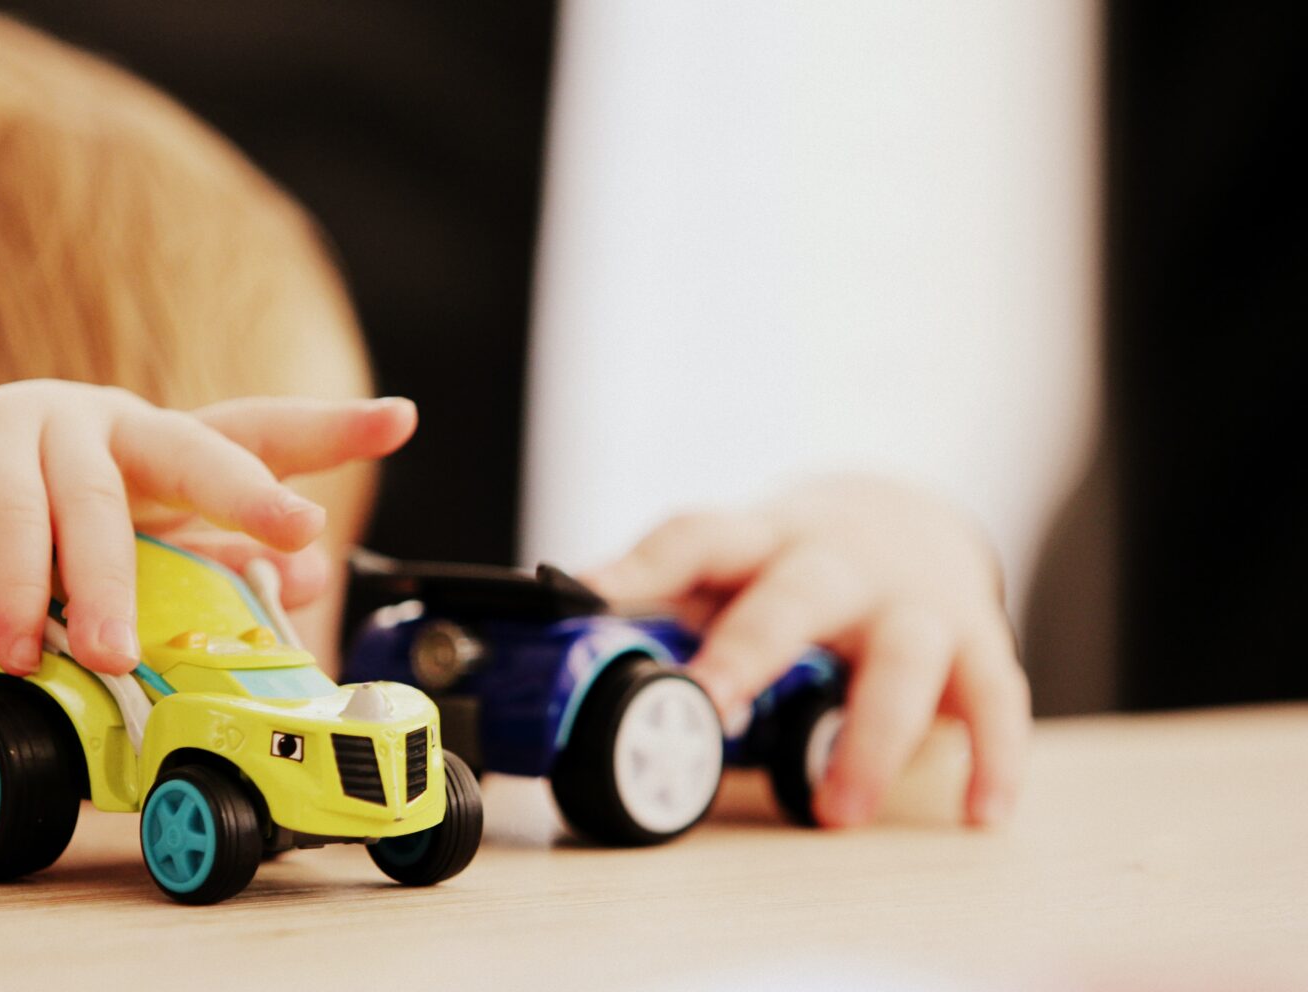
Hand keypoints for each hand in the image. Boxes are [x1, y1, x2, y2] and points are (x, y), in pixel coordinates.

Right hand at [0, 380, 415, 681]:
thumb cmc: (1, 580)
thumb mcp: (108, 586)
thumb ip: (190, 574)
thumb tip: (296, 578)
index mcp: (155, 456)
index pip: (253, 434)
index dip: (328, 428)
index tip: (402, 418)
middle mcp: (109, 428)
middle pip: (197, 445)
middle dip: (252, 488)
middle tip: (297, 528)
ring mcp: (36, 425)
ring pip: (100, 503)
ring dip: (113, 589)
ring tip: (118, 655)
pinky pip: (11, 520)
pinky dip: (22, 590)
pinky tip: (21, 643)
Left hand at [583, 475, 1028, 828]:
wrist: (907, 517)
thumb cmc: (793, 563)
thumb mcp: (732, 568)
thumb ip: (668, 610)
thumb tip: (560, 660)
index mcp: (760, 540)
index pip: (697, 535)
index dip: (641, 563)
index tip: (586, 592)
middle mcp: (838, 561)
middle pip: (798, 591)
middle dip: (753, 648)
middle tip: (711, 707)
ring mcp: (912, 599)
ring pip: (904, 654)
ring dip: (870, 735)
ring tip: (836, 810)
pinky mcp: (976, 640)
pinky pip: (995, 697)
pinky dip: (992, 756)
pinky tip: (978, 811)